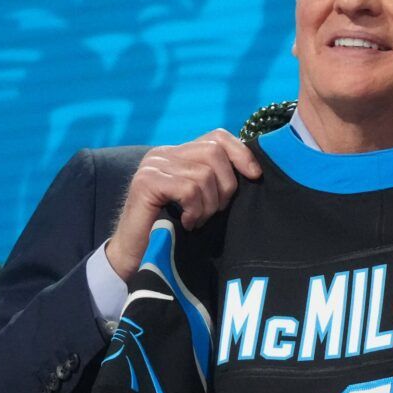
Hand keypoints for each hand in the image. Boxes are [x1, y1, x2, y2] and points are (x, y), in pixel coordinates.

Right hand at [104, 129, 260, 280]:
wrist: (137, 256)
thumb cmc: (172, 231)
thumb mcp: (199, 200)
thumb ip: (215, 180)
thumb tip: (254, 170)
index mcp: (178, 154)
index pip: (217, 136)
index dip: (241, 153)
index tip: (255, 176)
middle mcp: (164, 153)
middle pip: (214, 152)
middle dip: (225, 185)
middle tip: (215, 211)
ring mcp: (153, 165)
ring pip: (204, 174)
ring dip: (208, 205)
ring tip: (197, 221)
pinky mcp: (146, 182)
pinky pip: (188, 189)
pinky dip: (194, 210)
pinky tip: (187, 223)